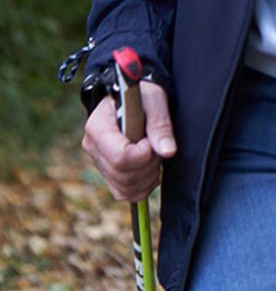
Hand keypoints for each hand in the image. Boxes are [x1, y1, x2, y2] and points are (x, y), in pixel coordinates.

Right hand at [80, 81, 174, 201]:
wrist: (133, 101)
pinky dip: (142, 186)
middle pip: (123, 175)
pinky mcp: (108, 174)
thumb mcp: (154, 99)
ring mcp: (99, 163)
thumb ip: (160, 124)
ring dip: (148, 176)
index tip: (153, 141)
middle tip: (157, 145)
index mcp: (98, 127)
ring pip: (125, 187)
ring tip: (154, 154)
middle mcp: (93, 147)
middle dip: (149, 164)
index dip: (144, 154)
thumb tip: (167, 151)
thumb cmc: (142, 97)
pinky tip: (150, 168)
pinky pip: (124, 193)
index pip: (119, 156)